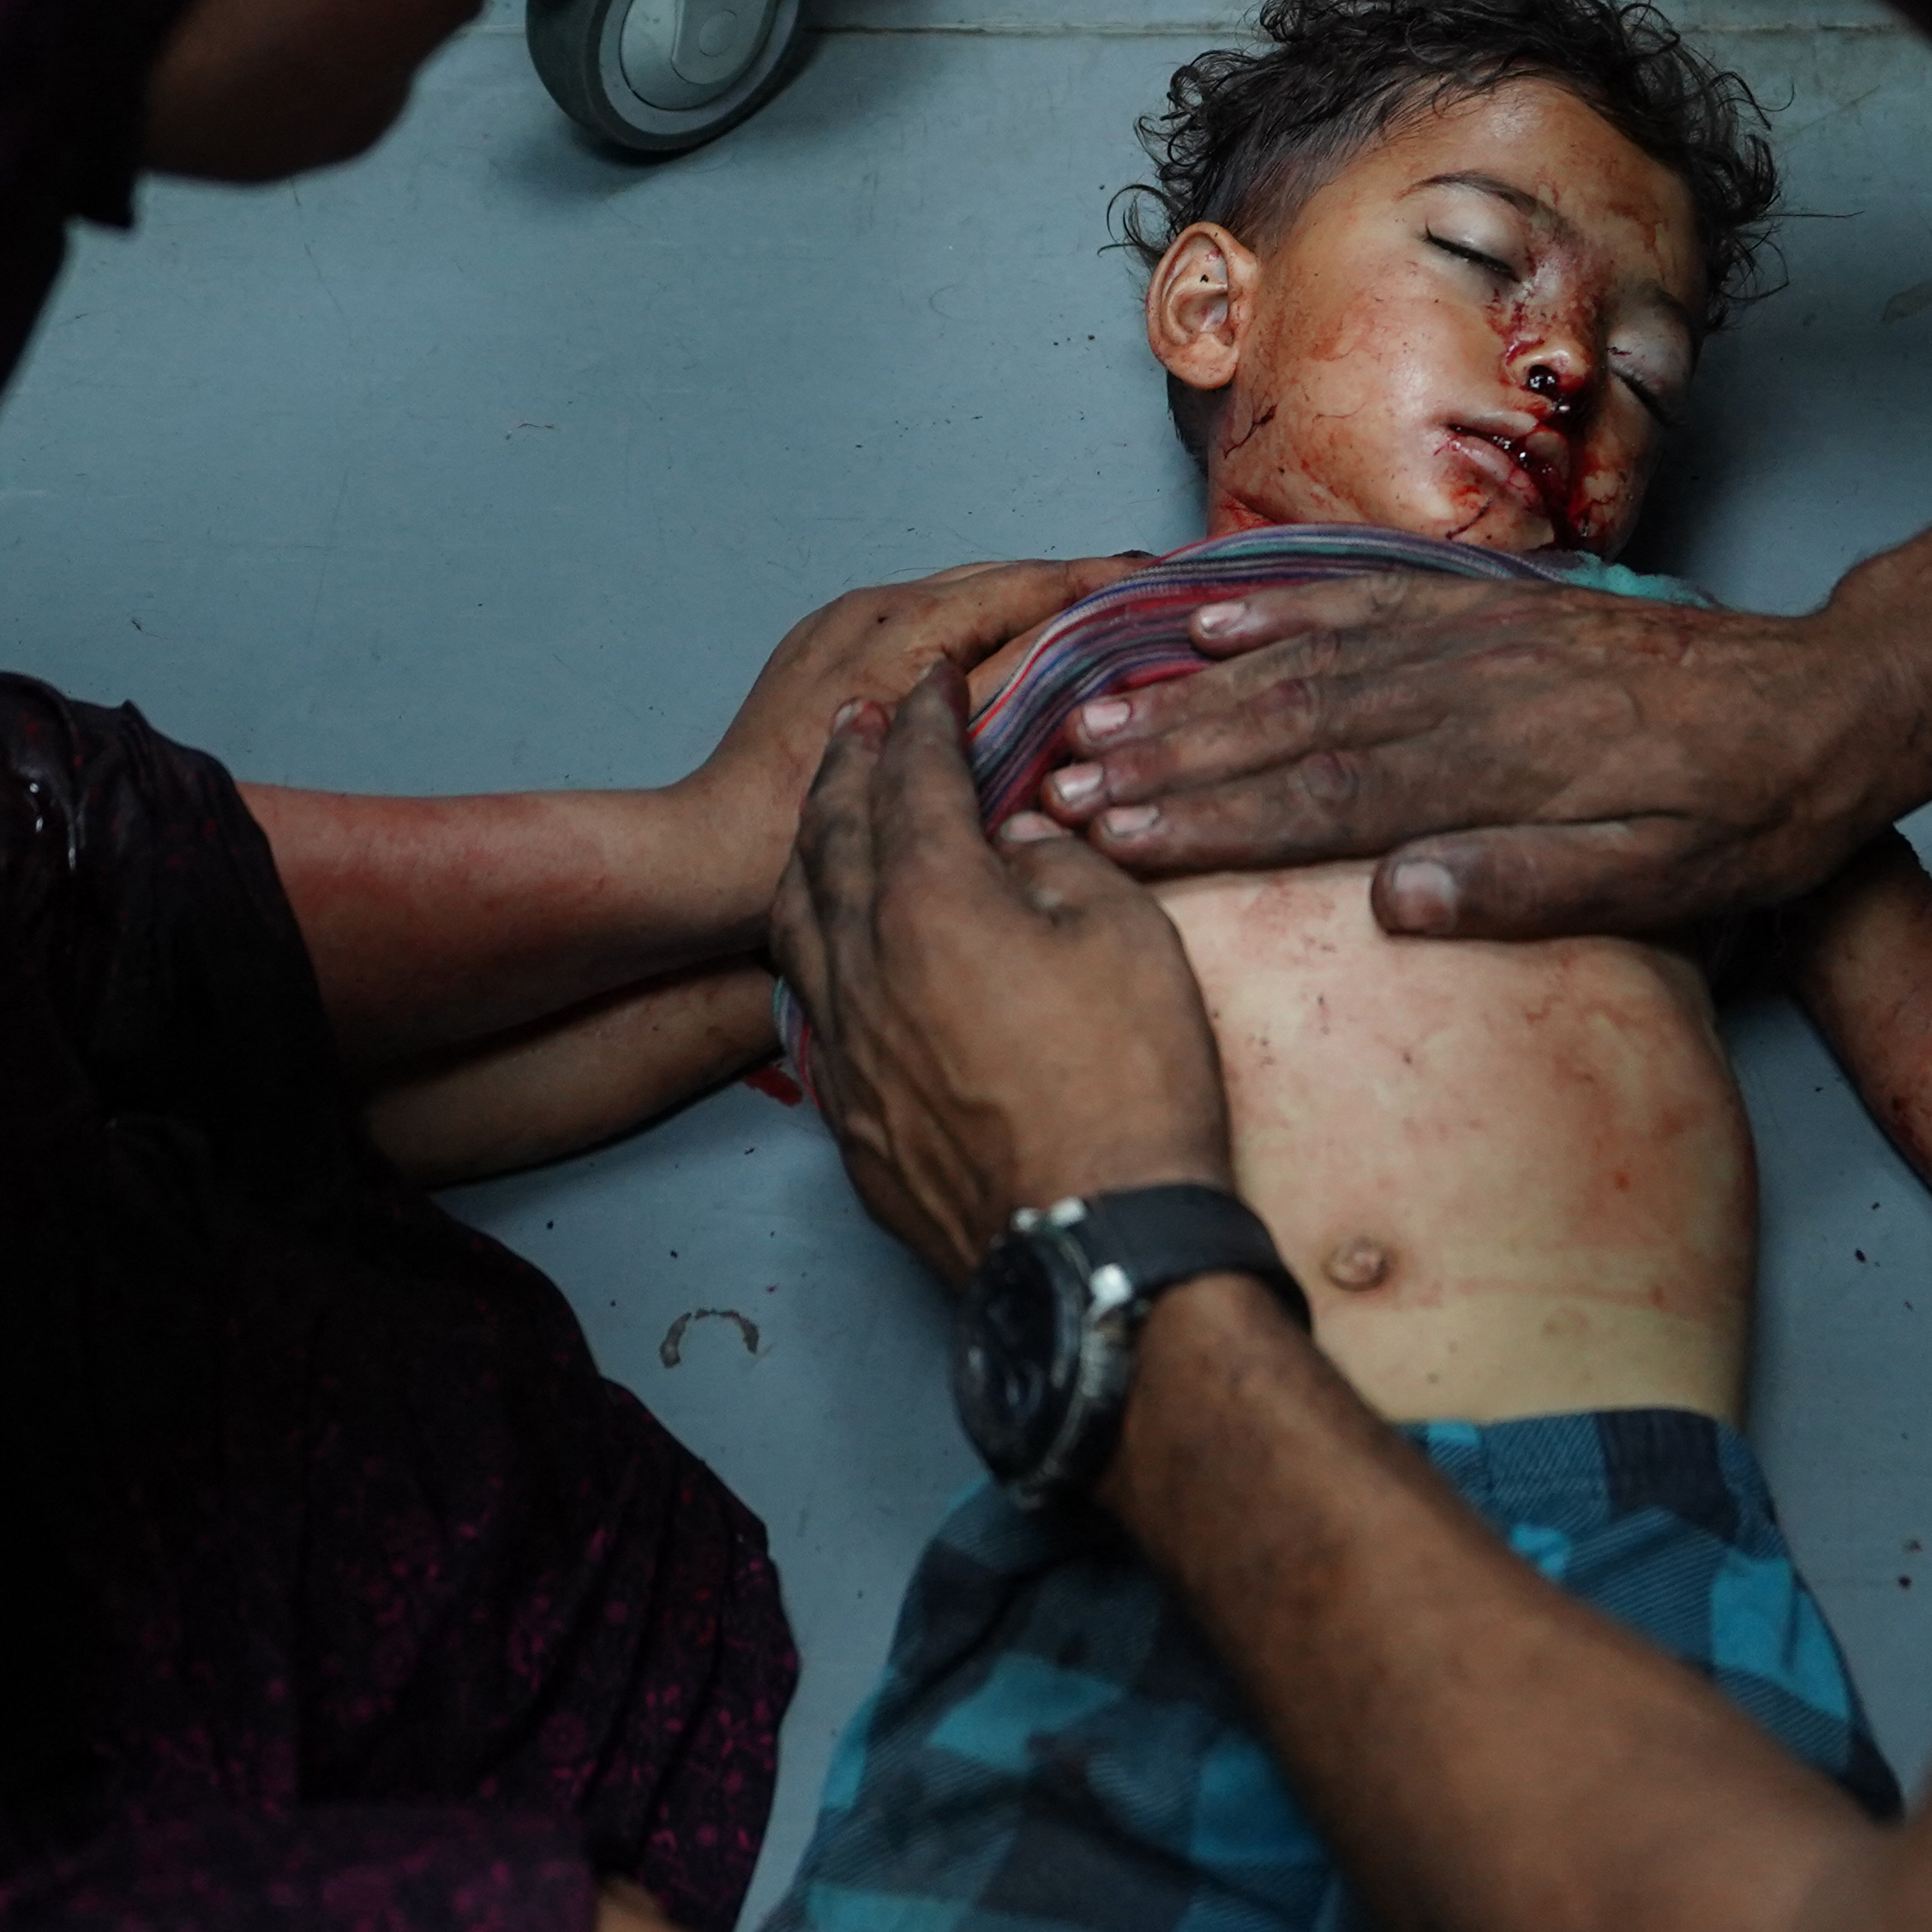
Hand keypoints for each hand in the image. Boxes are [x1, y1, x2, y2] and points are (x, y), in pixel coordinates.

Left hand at [671, 558, 1146, 914]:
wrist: (700, 862)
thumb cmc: (815, 828)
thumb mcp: (946, 763)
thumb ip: (1020, 690)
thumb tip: (1087, 640)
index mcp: (905, 629)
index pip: (1028, 584)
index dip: (1100, 581)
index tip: (1162, 575)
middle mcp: (868, 612)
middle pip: (992, 581)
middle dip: (1065, 585)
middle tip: (1137, 594)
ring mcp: (835, 632)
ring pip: (952, 603)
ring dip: (1016, 607)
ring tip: (1081, 624)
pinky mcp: (814, 665)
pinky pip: (914, 630)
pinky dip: (966, 636)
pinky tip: (992, 670)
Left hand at [773, 669, 1232, 1283]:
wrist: (1094, 1246)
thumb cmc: (1131, 1087)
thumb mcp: (1129, 938)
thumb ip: (1063, 866)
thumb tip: (1019, 845)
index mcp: (933, 900)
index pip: (916, 779)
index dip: (927, 721)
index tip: (932, 685)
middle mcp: (865, 962)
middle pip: (834, 836)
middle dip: (848, 765)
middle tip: (857, 719)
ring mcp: (846, 1044)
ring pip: (800, 919)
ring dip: (810, 849)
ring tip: (824, 811)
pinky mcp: (849, 1116)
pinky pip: (808, 1002)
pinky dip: (814, 946)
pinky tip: (829, 942)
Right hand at [1022, 571, 1905, 939]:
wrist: (1835, 701)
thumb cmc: (1754, 812)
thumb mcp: (1669, 881)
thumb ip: (1530, 885)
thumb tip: (1392, 900)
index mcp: (1497, 768)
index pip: (1320, 800)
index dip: (1205, 821)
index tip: (1110, 840)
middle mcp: (1468, 691)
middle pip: (1287, 727)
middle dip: (1165, 759)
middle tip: (1061, 781)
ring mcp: (1476, 641)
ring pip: (1308, 662)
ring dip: (1197, 692)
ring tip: (1103, 711)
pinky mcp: (1497, 614)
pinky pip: (1368, 601)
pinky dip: (1282, 610)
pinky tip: (1213, 620)